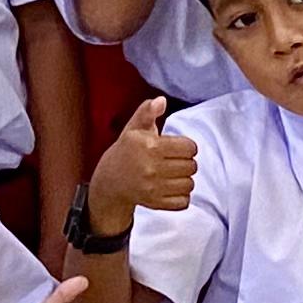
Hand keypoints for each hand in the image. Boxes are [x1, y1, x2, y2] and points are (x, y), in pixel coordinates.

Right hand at [91, 94, 197, 231]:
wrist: (110, 181)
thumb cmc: (126, 151)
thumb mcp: (134, 128)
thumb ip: (148, 112)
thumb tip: (161, 100)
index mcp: (150, 146)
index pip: (189, 148)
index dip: (186, 146)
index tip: (177, 147)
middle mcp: (152, 167)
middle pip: (192, 166)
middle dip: (186, 162)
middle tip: (174, 161)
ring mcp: (154, 187)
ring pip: (189, 184)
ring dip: (184, 179)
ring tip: (172, 174)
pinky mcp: (155, 203)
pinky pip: (183, 201)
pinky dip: (181, 195)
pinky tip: (170, 187)